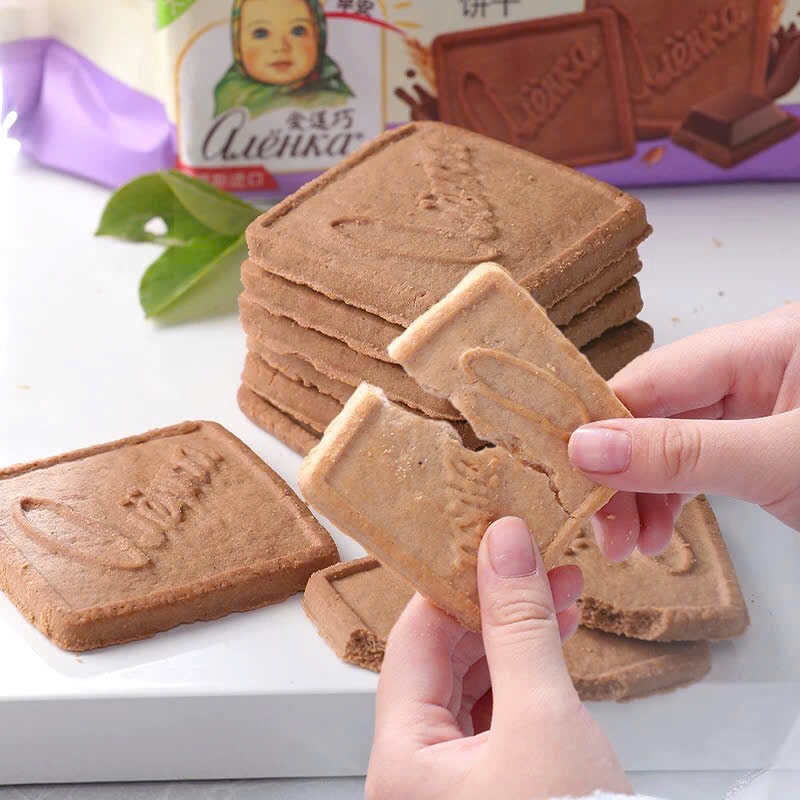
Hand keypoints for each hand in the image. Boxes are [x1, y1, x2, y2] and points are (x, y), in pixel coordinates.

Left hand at [366, 517, 629, 799]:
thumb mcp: (545, 722)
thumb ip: (520, 627)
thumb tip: (504, 546)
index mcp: (403, 758)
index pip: (413, 639)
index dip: (451, 582)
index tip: (490, 542)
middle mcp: (417, 771)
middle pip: (443, 658)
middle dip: (494, 606)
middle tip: (536, 565)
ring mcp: (455, 782)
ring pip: (474, 683)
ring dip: (515, 636)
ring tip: (558, 595)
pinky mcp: (494, 786)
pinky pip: (497, 712)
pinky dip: (525, 674)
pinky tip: (553, 645)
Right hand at [568, 304, 799, 559]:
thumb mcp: (781, 461)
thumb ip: (685, 453)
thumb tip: (586, 448)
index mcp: (763, 343)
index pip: (652, 377)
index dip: (602, 425)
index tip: (569, 474)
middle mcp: (752, 367)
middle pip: (655, 413)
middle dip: (624, 474)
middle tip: (605, 528)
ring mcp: (757, 407)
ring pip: (671, 444)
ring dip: (643, 495)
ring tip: (632, 543)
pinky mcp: (759, 445)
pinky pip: (696, 464)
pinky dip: (672, 498)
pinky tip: (656, 530)